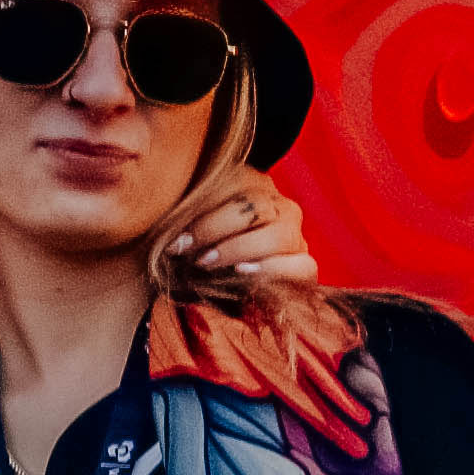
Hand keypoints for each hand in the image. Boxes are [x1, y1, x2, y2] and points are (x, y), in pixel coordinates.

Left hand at [160, 170, 317, 294]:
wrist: (227, 292)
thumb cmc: (199, 254)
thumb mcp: (189, 230)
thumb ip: (183, 217)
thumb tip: (168, 226)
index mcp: (254, 185)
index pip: (235, 182)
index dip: (201, 209)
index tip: (173, 239)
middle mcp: (280, 206)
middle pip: (254, 207)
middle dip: (213, 229)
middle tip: (184, 251)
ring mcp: (296, 236)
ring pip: (277, 234)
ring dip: (237, 249)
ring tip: (206, 263)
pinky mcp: (305, 268)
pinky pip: (301, 266)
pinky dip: (272, 270)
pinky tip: (243, 274)